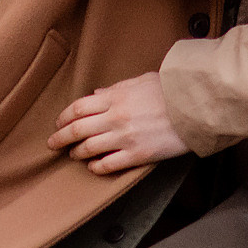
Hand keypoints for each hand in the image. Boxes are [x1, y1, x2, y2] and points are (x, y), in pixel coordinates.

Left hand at [48, 73, 187, 174]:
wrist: (195, 106)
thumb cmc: (171, 90)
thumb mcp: (140, 81)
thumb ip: (116, 89)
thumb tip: (96, 95)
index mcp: (115, 98)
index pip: (78, 108)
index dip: (63, 117)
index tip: (58, 123)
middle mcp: (115, 118)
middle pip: (77, 130)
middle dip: (60, 138)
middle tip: (52, 144)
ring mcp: (125, 138)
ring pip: (89, 149)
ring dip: (76, 153)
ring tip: (72, 154)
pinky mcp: (137, 155)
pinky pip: (108, 165)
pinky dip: (96, 167)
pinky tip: (92, 166)